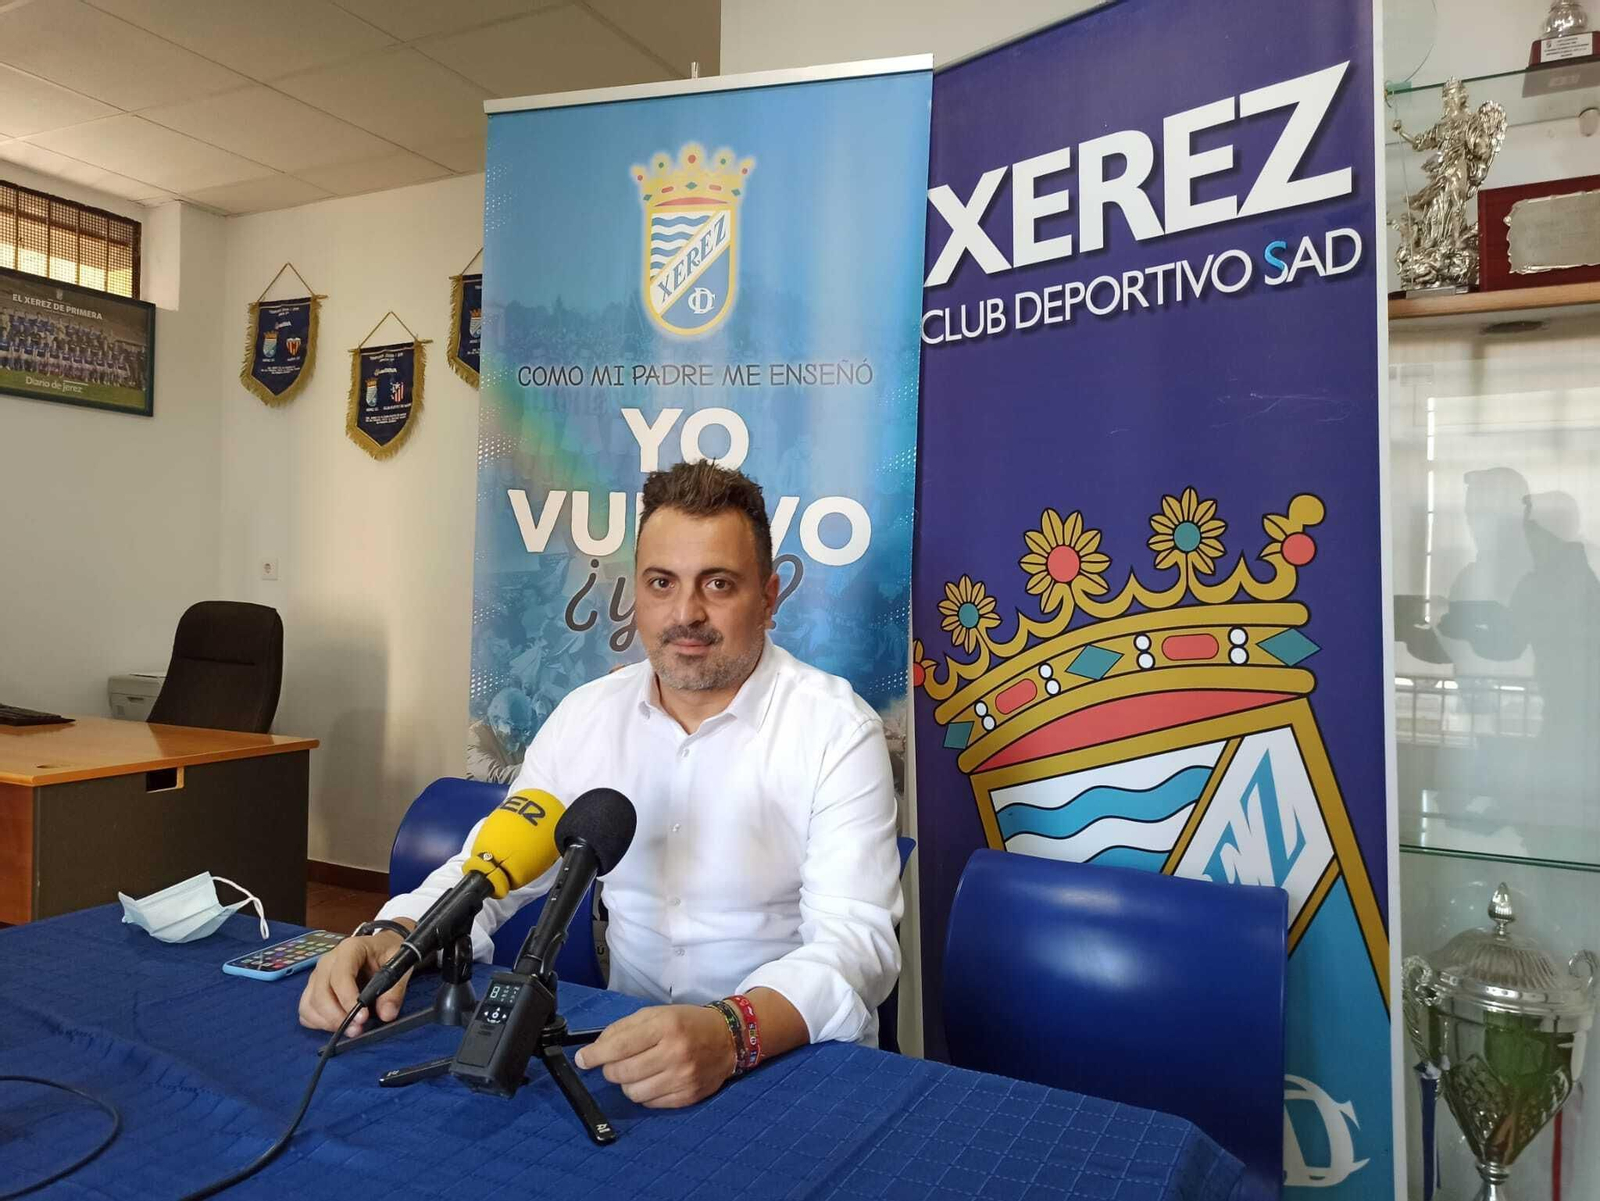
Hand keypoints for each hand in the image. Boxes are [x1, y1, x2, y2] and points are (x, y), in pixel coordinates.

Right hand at [297, 927, 412, 1033]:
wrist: (380, 948)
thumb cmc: (388, 953)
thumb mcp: (400, 965)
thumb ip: (395, 990)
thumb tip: (387, 1014)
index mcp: (350, 949)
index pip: (340, 976)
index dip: (348, 999)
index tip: (363, 1018)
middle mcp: (328, 961)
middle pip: (321, 993)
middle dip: (337, 1017)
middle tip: (358, 1029)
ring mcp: (317, 975)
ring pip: (310, 1004)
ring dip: (327, 1022)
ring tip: (350, 1029)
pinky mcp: (313, 989)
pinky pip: (306, 1010)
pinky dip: (318, 1023)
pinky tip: (337, 1025)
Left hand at [573, 1005, 736, 1107]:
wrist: (727, 1038)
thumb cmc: (687, 1023)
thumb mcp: (656, 1014)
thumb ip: (623, 1028)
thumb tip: (595, 1049)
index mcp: (665, 1026)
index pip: (619, 1046)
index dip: (595, 1055)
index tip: (583, 1059)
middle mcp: (674, 1052)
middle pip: (622, 1073)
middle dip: (610, 1069)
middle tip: (615, 1063)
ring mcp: (683, 1077)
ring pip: (633, 1093)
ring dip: (627, 1083)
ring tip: (637, 1071)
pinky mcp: (688, 1096)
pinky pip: (650, 1104)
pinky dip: (645, 1094)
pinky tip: (653, 1080)